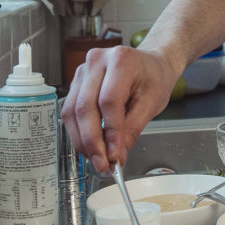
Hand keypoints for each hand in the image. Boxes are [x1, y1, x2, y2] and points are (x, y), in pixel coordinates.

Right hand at [61, 45, 178, 173]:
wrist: (151, 64)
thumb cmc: (154, 78)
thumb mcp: (152, 103)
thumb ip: (132, 129)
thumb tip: (116, 155)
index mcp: (121, 60)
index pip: (109, 101)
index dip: (109, 131)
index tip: (114, 155)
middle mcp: (97, 61)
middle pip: (85, 107)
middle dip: (92, 141)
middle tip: (103, 164)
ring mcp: (83, 71)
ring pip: (72, 111)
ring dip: (82, 140)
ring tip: (97, 158)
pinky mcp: (76, 82)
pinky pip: (70, 110)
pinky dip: (79, 132)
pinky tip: (91, 145)